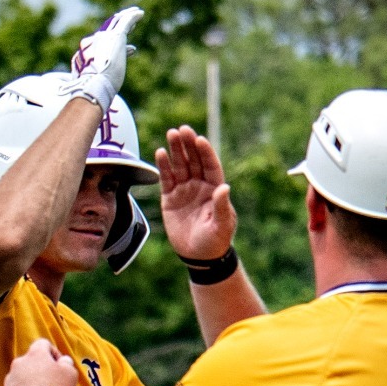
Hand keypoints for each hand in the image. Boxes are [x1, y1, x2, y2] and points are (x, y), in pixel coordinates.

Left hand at [1, 338, 80, 385]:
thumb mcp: (70, 373)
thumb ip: (67, 363)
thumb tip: (63, 361)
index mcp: (35, 354)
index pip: (43, 344)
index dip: (53, 352)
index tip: (59, 364)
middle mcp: (19, 363)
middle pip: (30, 361)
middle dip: (40, 369)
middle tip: (51, 382)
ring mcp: (10, 379)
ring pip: (20, 376)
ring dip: (29, 382)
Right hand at [59, 6, 145, 110]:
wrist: (94, 85)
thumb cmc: (93, 91)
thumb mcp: (97, 87)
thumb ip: (104, 82)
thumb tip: (102, 95)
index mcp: (89, 54)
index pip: (105, 46)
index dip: (119, 47)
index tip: (131, 50)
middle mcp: (96, 43)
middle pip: (109, 31)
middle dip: (118, 26)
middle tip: (128, 24)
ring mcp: (105, 38)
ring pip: (116, 23)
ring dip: (126, 18)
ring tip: (135, 14)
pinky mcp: (116, 36)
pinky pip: (125, 23)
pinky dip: (132, 17)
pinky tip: (140, 14)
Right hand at [155, 126, 235, 259]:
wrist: (199, 256)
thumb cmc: (215, 240)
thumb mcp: (221, 225)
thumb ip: (222, 207)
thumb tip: (224, 187)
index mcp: (215, 189)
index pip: (210, 165)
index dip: (205, 152)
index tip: (200, 139)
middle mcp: (200, 185)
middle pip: (194, 160)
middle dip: (189, 145)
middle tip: (183, 129)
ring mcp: (185, 190)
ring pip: (180, 165)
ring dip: (176, 150)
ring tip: (172, 134)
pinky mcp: (170, 198)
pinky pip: (166, 178)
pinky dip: (164, 166)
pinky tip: (161, 152)